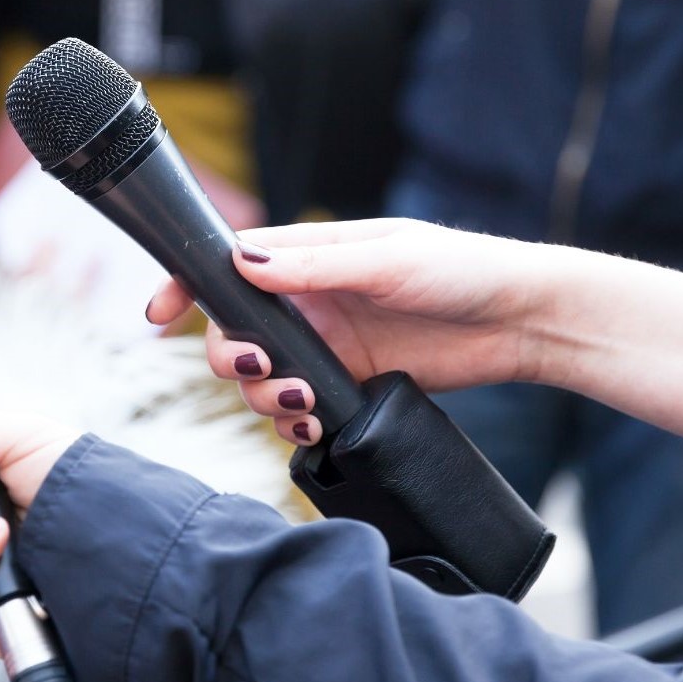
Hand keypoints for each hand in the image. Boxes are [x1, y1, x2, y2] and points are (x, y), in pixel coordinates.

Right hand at [146, 219, 566, 442]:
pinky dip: (293, 423)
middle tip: (264, 366)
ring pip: (260, 378)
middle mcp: (308, 303)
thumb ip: (314, 265)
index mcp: (308, 258)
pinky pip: (298, 410)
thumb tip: (243, 263)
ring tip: (302, 402)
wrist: (523, 322)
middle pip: (232, 333)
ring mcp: (327, 346)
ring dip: (263, 396)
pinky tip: (314, 423)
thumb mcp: (387, 259)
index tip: (159, 312)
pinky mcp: (350, 385)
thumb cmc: (463, 269)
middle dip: (231, 356)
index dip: (185, 286)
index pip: (228, 267)